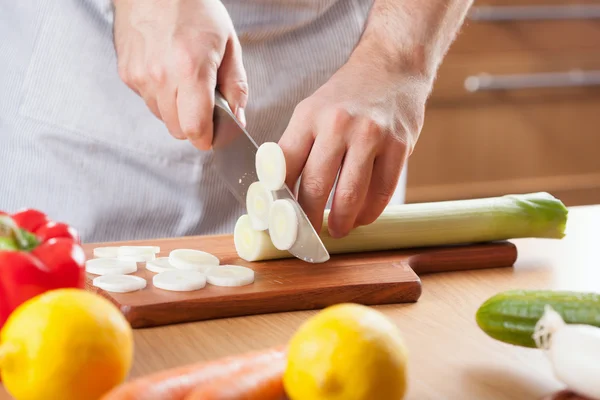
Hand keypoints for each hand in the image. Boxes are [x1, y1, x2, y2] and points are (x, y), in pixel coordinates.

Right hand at [113, 0, 247, 149]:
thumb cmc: (194, 8)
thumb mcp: (228, 43)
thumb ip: (235, 86)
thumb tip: (238, 119)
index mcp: (190, 70)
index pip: (195, 129)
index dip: (207, 138)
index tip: (214, 134)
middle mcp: (161, 77)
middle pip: (178, 129)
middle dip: (194, 124)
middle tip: (203, 101)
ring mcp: (139, 76)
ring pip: (162, 117)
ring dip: (176, 109)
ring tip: (184, 79)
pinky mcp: (127, 73)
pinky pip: (148, 100)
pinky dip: (160, 94)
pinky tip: (167, 70)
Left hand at [279, 57, 430, 237]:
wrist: (390, 68)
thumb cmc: (346, 97)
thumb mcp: (311, 111)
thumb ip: (295, 148)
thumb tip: (275, 192)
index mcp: (308, 117)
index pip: (284, 167)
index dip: (278, 201)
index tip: (278, 222)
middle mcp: (338, 124)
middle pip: (315, 186)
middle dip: (308, 220)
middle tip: (307, 235)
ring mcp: (371, 135)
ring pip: (349, 195)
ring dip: (340, 222)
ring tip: (336, 230)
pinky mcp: (399, 145)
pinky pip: (382, 193)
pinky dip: (369, 213)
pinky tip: (361, 217)